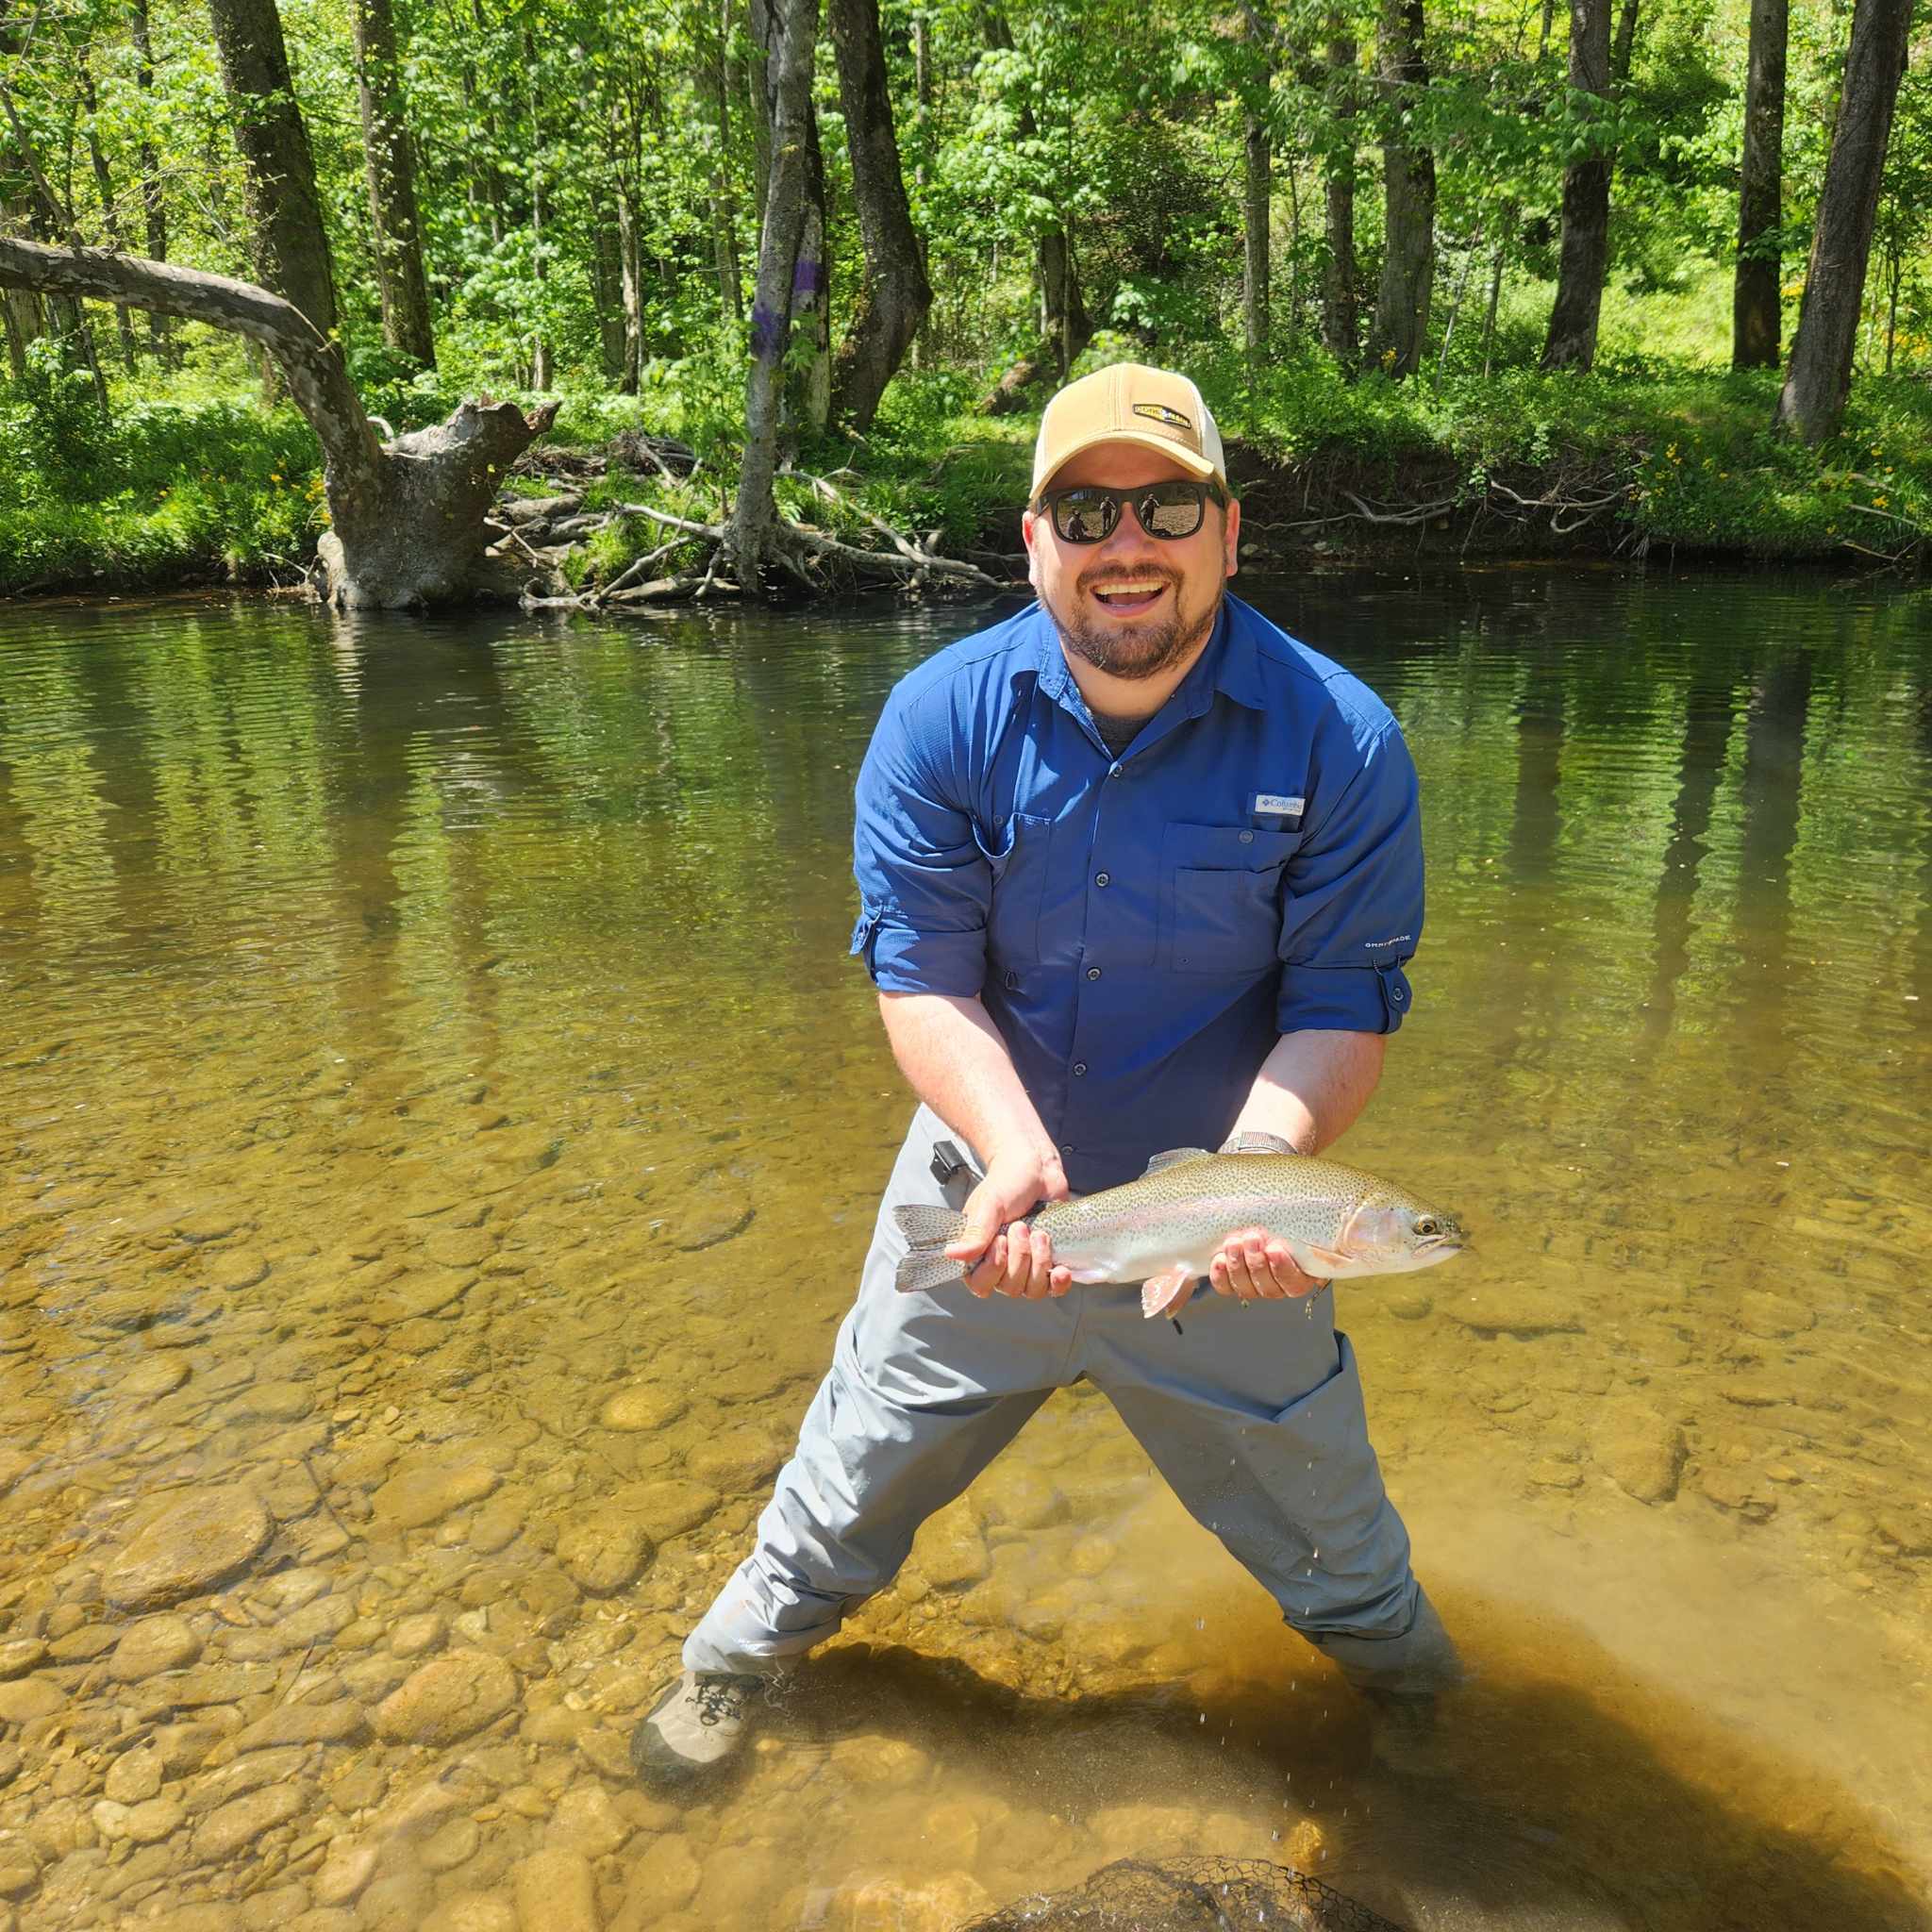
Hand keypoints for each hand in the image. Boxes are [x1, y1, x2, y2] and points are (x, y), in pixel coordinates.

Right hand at [947, 1143, 1072, 1300]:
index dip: (993, 1269)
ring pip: (1031, 1290)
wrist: (1038, 1168)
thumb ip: (975, 1232)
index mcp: (979, 1252)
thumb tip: (952, 1254)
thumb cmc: (1008, 1182)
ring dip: (1039, 1263)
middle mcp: (1001, 1264)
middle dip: (1019, 1257)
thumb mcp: (990, 1205)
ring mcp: (1026, 1265)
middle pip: (1009, 1287)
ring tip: (1040, 1235)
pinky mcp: (1048, 1262)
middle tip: (1021, 1227)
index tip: (1000, 1241)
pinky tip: (1061, 1270)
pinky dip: (1058, 1283)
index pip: (980, 1284)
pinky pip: (1053, 1288)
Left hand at [1208, 1227, 1325, 1303]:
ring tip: (1234, 1243)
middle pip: (1268, 1288)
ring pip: (1247, 1289)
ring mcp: (1256, 1286)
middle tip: (1252, 1238)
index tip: (1275, 1248)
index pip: (1294, 1283)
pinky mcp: (1233, 1282)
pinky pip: (1226, 1288)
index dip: (1283, 1269)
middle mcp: (1279, 1286)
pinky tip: (1219, 1259)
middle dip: (1257, 1263)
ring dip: (1238, 1266)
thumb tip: (1344, 1219)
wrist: (1260, 1216)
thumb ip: (1314, 1222)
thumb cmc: (1287, 1218)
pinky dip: (1221, 1276)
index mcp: (1302, 1275)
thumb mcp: (1302, 1219)